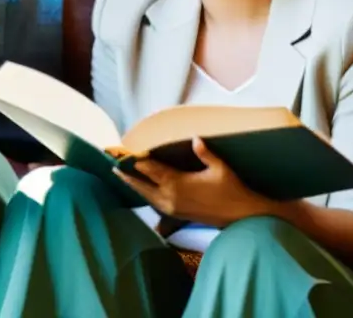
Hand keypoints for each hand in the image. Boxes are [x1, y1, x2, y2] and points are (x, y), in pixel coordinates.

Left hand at [116, 137, 268, 227]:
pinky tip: (143, 190)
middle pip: (142, 185)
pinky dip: (145, 194)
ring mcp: (171, 207)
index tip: (124, 153)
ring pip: (146, 196)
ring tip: (122, 176)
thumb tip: (195, 138)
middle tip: (113, 165)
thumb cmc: (230, 188)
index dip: (138, 161)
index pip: (152, 170)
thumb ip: (205, 153)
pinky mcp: (175, 214)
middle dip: (128, 175)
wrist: (239, 215)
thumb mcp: (220, 168)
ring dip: (134, 185)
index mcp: (178, 184)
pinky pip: (154, 202)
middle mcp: (170, 197)